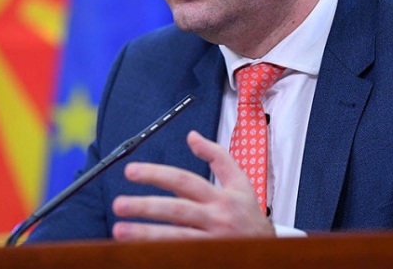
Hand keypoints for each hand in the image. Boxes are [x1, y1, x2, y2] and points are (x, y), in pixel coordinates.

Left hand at [111, 130, 274, 239]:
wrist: (273, 253)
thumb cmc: (250, 217)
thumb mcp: (240, 183)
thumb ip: (217, 157)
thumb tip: (192, 136)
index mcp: (221, 197)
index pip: (184, 181)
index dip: (156, 175)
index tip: (131, 171)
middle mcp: (217, 220)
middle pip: (177, 210)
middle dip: (145, 207)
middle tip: (119, 204)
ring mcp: (212, 243)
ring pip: (175, 238)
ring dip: (145, 235)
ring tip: (120, 231)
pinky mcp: (208, 259)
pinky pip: (180, 255)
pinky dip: (159, 253)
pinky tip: (139, 252)